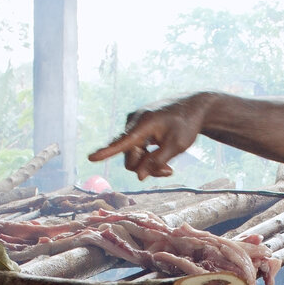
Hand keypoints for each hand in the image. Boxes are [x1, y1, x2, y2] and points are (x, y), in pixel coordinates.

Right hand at [88, 98, 206, 179]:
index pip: (123, 142)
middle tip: (168, 172)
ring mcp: (134, 124)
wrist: (193, 107)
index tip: (91, 158)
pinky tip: (163, 159)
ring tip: (168, 168)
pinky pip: (136, 148)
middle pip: (129, 156)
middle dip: (144, 167)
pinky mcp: (137, 128)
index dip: (107, 152)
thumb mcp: (177, 146)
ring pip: (132, 154)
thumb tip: (139, 177)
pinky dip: (147, 156)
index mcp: (144, 123)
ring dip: (147, 163)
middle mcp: (134, 122)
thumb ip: (157, 162)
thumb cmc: (187, 125)